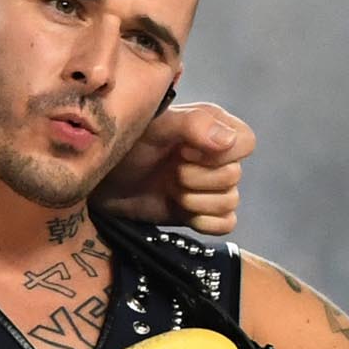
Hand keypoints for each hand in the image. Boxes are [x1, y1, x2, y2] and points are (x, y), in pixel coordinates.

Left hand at [92, 101, 252, 233]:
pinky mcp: (201, 213)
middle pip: (234, 176)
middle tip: (170, 174)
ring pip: (230, 201)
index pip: (246, 142)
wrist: (102, 182)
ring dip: (195, 201)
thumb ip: (194, 124)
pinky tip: (181, 211)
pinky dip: (204, 222)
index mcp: (213, 128)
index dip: (219, 153)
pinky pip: (225, 224)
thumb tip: (228, 140)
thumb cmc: (127, 145)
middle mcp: (216, 157)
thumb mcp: (156, 126)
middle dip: (197, 179)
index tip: (185, 153)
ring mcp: (209, 187)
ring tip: (170, 191)